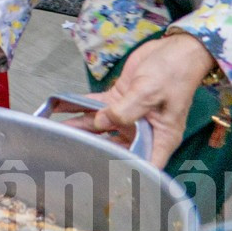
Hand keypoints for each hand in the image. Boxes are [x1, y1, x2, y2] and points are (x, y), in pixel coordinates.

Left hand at [67, 32, 218, 166]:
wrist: (175, 50)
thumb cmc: (173, 74)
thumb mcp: (150, 93)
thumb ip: (125, 110)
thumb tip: (100, 122)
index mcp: (161, 137)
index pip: (145, 164)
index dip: (128, 175)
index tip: (105, 179)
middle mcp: (143, 130)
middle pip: (116, 147)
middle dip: (93, 150)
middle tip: (67, 153)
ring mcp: (129, 115)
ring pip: (101, 127)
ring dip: (80, 129)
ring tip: (56, 133)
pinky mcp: (118, 100)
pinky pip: (96, 106)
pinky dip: (78, 107)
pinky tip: (60, 110)